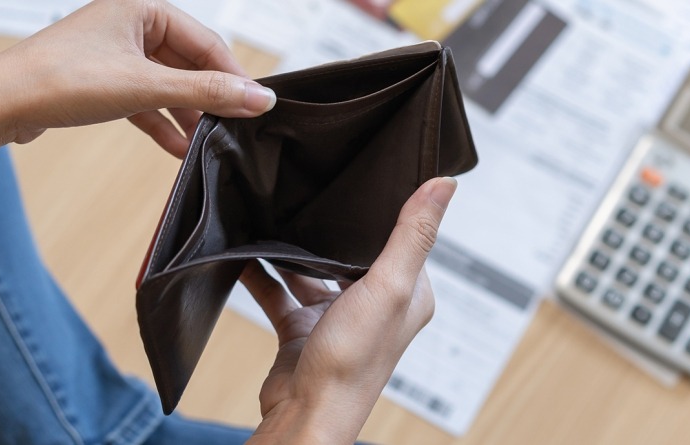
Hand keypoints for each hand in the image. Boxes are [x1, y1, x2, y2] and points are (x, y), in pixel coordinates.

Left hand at [0, 0, 275, 155]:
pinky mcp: (100, 82)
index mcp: (141, 7)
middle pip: (188, 64)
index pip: (206, 42)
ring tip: (207, 143)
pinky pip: (144, 101)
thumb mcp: (145, 87)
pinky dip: (161, 122)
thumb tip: (256, 98)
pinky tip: (178, 148)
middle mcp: (128, 24)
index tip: (255, 106)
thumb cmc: (58, 79)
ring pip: (166, 85)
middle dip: (208, 99)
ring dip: (185, 115)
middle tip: (232, 128)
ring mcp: (113, 54)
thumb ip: (206, 94)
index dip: (233, 77)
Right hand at [240, 177, 457, 443]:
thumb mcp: (389, 286)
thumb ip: (412, 234)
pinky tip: (244, 254)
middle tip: (308, 191)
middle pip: (353, 254)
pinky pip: (280, 294)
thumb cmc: (352, 362)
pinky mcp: (302, 331)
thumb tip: (444, 183)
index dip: (383, 212)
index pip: (402, 240)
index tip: (363, 179)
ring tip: (270, 216)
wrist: (305, 414)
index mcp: (408, 296)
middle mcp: (376, 307)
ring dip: (292, 251)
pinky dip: (263, 275)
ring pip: (313, 272)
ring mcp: (336, 320)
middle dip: (331, 228)